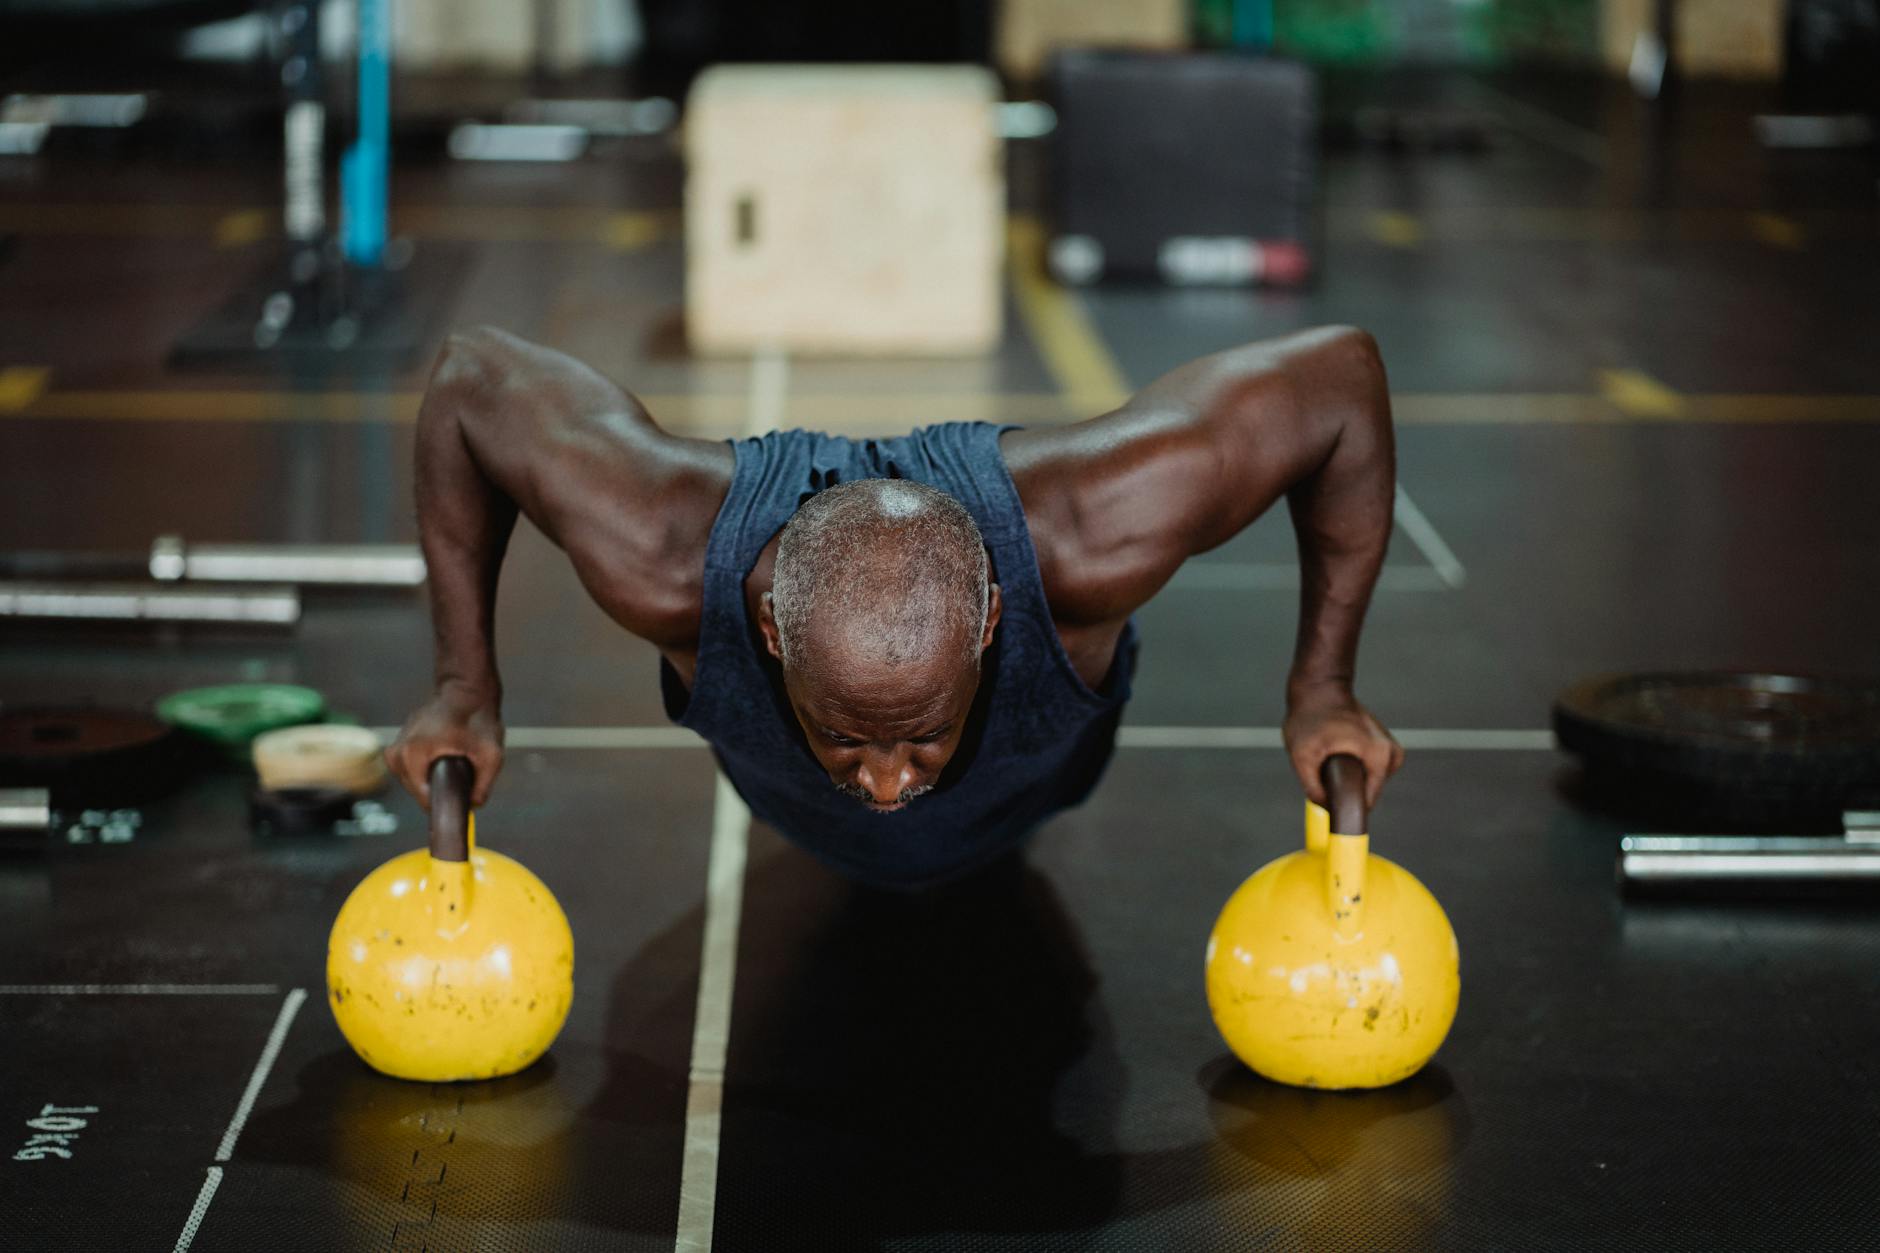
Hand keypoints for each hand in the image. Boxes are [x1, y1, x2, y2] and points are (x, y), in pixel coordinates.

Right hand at [385, 682, 504, 809]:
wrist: (465, 689)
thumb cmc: (478, 718)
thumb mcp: (491, 754)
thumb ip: (483, 785)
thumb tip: (473, 806)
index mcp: (412, 754)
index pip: (424, 798)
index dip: (446, 802)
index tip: (463, 795)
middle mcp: (397, 752)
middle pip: (418, 791)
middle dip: (442, 787)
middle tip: (464, 772)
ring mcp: (394, 748)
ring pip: (414, 782)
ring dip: (435, 778)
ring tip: (456, 762)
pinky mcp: (398, 746)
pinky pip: (412, 771)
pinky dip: (429, 769)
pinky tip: (446, 759)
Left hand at [1282, 684, 1402, 810]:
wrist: (1318, 688)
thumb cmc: (1310, 717)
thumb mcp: (1301, 756)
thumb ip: (1313, 788)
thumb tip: (1327, 808)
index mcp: (1379, 757)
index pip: (1367, 801)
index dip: (1345, 808)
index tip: (1328, 802)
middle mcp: (1391, 752)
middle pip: (1368, 792)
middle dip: (1344, 787)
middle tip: (1323, 768)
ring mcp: (1390, 746)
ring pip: (1368, 781)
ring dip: (1349, 777)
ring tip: (1330, 758)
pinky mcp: (1383, 744)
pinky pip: (1370, 769)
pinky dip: (1355, 768)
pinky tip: (1339, 756)